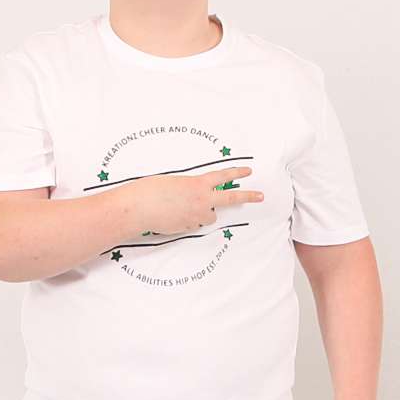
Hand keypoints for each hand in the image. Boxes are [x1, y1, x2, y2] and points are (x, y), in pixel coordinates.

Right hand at [127, 167, 264, 234]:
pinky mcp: (189, 228)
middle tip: (260, 196)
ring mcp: (197, 215)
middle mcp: (202, 199)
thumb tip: (194, 197)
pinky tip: (174, 216)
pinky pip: (194, 224)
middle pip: (231, 197)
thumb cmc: (151, 190)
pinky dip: (188, 221)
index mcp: (198, 183)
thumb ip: (189, 188)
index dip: (237, 172)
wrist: (139, 208)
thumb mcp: (174, 182)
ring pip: (210, 216)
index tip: (248, 172)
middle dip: (248, 196)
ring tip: (184, 208)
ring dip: (204, 213)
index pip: (223, 176)